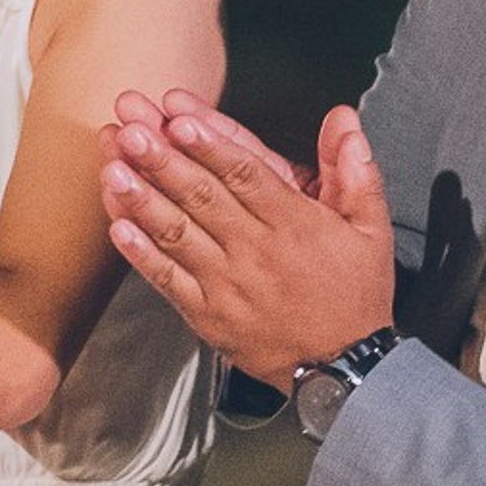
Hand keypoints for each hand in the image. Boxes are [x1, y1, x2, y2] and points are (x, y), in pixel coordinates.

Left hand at [99, 96, 394, 391]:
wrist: (344, 369)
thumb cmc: (355, 296)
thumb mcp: (372, 229)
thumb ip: (356, 170)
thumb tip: (343, 119)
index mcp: (293, 224)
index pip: (245, 174)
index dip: (209, 144)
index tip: (179, 117)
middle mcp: (255, 251)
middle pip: (202, 196)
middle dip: (162, 159)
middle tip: (131, 128)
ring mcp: (227, 284)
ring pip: (178, 233)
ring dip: (142, 199)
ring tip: (114, 169)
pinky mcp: (208, 314)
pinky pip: (168, 280)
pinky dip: (141, 254)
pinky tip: (119, 227)